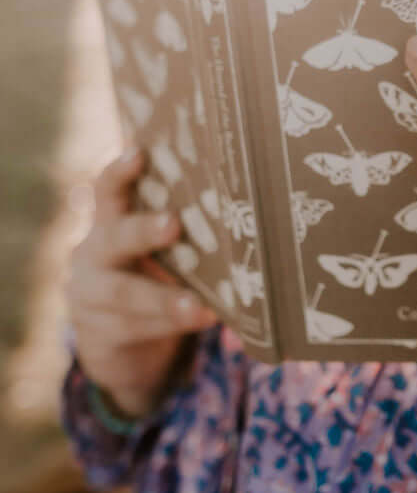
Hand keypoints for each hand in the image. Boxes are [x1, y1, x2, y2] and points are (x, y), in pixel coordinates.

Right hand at [64, 146, 216, 419]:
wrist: (116, 339)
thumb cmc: (152, 275)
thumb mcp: (159, 248)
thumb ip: (182, 226)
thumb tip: (249, 200)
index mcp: (109, 222)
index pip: (107, 190)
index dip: (120, 172)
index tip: (139, 152)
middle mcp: (94, 252)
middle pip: (114, 237)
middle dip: (143, 231)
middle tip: (173, 224)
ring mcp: (90, 295)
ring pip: (123, 293)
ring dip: (163, 299)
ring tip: (200, 306)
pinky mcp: (99, 333)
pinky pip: (133, 328)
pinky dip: (169, 325)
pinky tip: (201, 321)